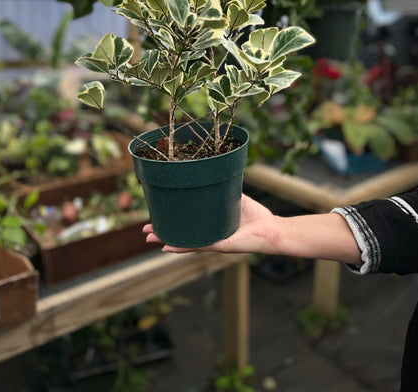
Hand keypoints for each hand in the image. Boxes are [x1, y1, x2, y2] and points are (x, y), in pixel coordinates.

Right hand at [142, 194, 278, 253]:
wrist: (272, 229)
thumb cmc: (256, 215)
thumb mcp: (234, 198)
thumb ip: (223, 188)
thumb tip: (210, 170)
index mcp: (210, 226)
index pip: (187, 224)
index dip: (171, 221)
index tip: (157, 215)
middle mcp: (208, 235)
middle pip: (180, 235)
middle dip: (162, 232)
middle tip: (146, 229)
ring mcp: (212, 241)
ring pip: (184, 242)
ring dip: (166, 239)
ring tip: (149, 237)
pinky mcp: (219, 245)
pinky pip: (197, 246)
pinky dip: (181, 247)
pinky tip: (167, 246)